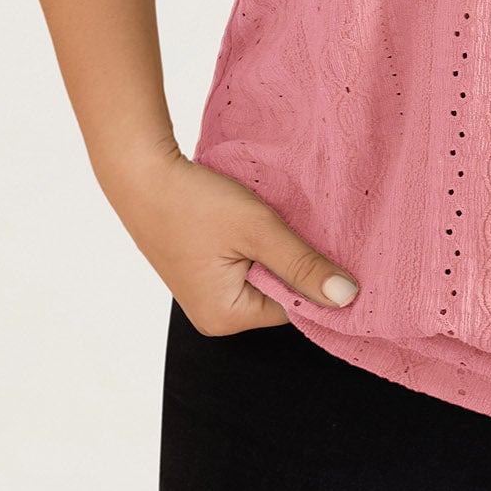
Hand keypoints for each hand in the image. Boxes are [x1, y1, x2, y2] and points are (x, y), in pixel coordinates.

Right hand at [101, 142, 360, 334]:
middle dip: (294, 263)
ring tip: (276, 220)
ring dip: (276, 250)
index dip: (315, 276)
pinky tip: (258, 220)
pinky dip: (257, 245)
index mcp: (225, 318)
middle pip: (279, 294)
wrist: (142, 172)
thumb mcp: (258, 229)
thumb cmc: (194, 201)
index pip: (294, 307)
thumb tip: (348, 298)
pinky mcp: (202, 271)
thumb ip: (303, 264)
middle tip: (304, 226)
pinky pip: (245, 265)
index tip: (331, 246)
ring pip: (263, 276)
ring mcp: (206, 294)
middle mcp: (214, 316)